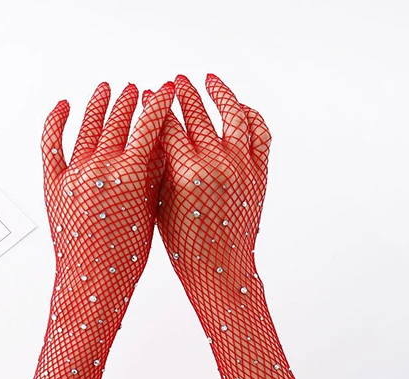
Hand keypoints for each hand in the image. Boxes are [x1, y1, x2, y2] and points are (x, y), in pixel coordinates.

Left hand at [41, 81, 174, 295]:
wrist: (94, 281)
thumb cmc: (128, 256)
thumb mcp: (150, 212)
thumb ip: (154, 175)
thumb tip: (159, 143)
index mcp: (131, 173)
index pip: (149, 124)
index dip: (160, 103)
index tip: (166, 90)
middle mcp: (101, 166)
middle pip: (116, 121)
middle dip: (128, 102)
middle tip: (134, 90)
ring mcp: (74, 173)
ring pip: (86, 127)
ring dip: (98, 106)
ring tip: (105, 90)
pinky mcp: (53, 184)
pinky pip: (51, 144)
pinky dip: (55, 121)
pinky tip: (62, 106)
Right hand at [154, 73, 270, 294]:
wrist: (220, 269)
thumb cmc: (184, 244)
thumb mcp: (161, 204)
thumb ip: (161, 167)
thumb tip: (157, 133)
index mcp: (187, 174)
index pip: (168, 126)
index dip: (156, 108)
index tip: (148, 95)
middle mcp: (217, 164)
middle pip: (197, 114)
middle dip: (183, 94)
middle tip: (174, 82)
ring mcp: (242, 166)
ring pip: (233, 114)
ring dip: (219, 92)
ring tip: (208, 80)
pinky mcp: (259, 172)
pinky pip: (259, 132)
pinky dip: (249, 115)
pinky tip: (237, 107)